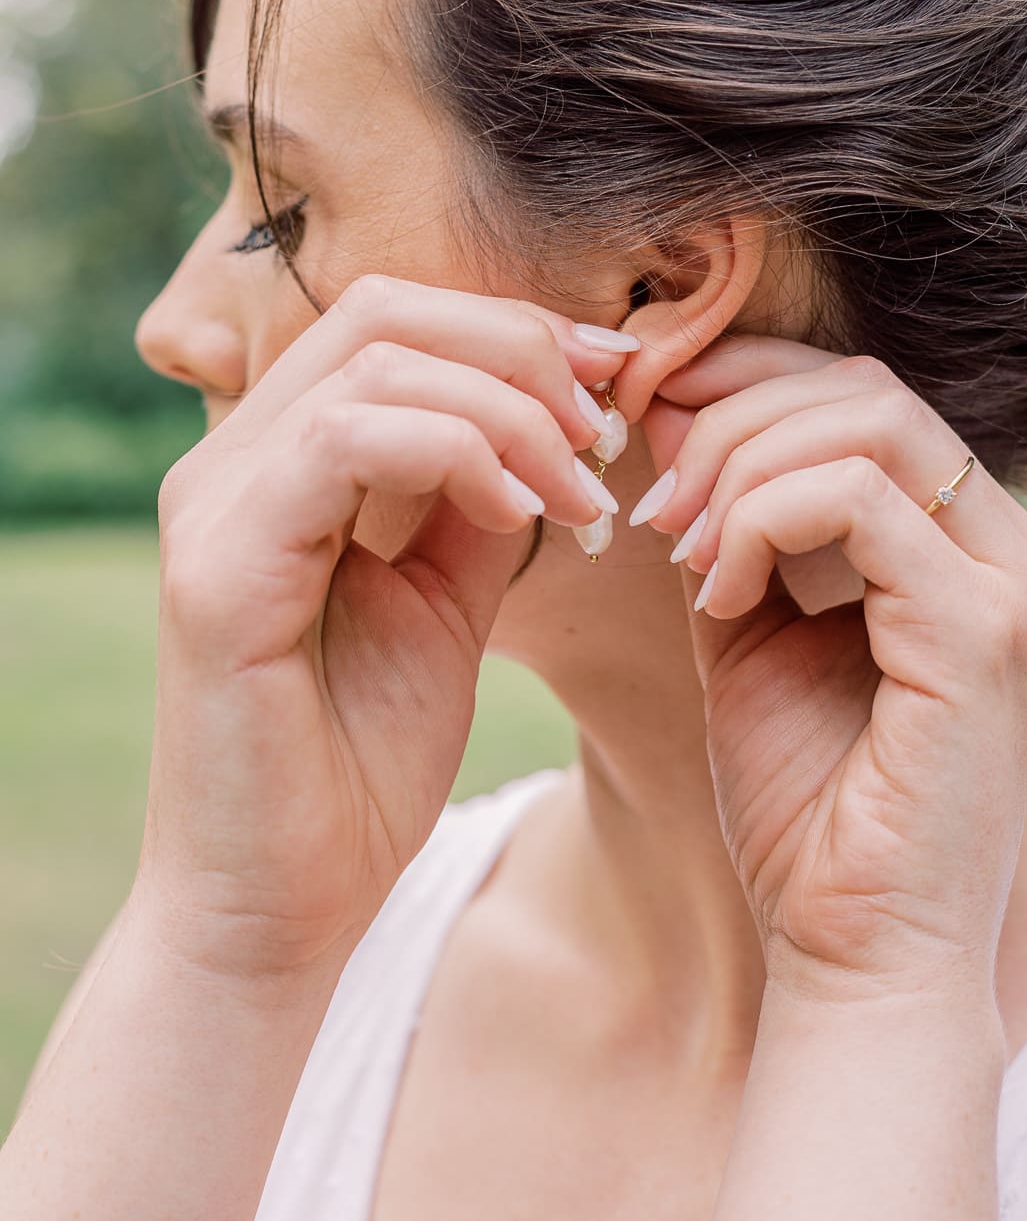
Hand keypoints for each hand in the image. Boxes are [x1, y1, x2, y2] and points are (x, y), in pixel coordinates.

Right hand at [137, 274, 628, 983]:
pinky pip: (346, 441)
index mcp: (277, 459)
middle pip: (382, 312)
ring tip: (577, 491)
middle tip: (605, 426)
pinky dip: (456, 453)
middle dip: (521, 351)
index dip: (514, 327)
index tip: (618, 376)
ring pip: (374, 362)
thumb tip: (550, 413)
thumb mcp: (446, 597)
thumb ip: (477, 496)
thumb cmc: (360, 760)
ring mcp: (213, 504)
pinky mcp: (216, 567)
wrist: (285, 908)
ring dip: (510, 412)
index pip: (392, 319)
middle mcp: (230, 461)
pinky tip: (520, 515)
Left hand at [638, 335, 1026, 1001]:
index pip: (864, 393)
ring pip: (864, 421)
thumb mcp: (751, 626)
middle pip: (864, 389)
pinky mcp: (984, 632)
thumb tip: (673, 405)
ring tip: (676, 549)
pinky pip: (853, 501)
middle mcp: (1010, 549)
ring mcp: (1010, 585)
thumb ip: (730, 520)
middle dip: (731, 416)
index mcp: (967, 542)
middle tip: (652, 498)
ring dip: (736, 468)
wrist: (853, 953)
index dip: (748, 377)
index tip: (651, 411)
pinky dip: (758, 522)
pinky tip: (715, 592)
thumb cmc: (805, 803)